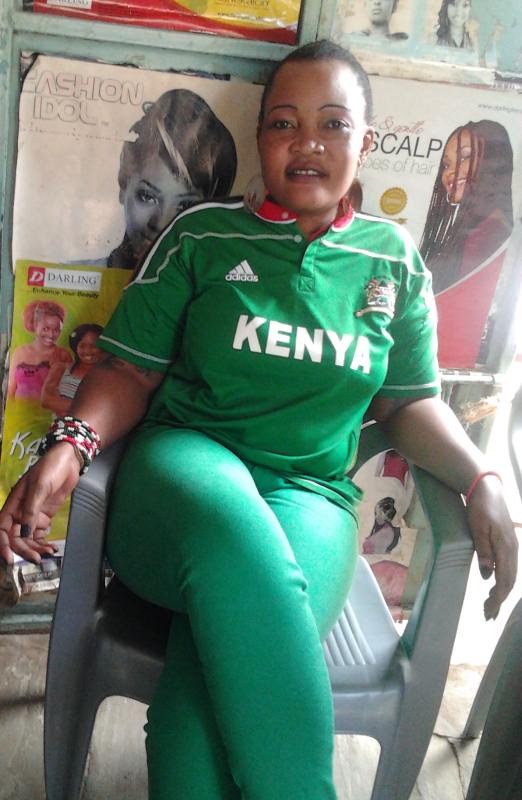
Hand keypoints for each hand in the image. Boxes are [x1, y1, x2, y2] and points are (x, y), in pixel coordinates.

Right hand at [0, 443, 80, 564]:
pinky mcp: (44, 516)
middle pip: (16, 537)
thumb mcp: (39, 488)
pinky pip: (39, 534)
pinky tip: (52, 548)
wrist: (68, 461)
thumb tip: (25, 534)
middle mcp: (20, 512)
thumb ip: (31, 511)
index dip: (3, 545)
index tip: (9, 559)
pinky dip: (44, 543)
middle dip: (24, 550)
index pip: (2, 529)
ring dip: (35, 548)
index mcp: (13, 504)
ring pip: (28, 538)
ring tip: (48, 554)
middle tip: (37, 559)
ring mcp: (32, 515)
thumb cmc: (50, 469)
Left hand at [466, 475, 518, 620]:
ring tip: (490, 605)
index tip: (488, 612)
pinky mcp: (509, 543)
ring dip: (501, 592)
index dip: (497, 599)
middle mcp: (513, 550)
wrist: (487, 489)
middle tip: (488, 615)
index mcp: (506, 548)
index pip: (504, 581)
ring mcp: (513, 546)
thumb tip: (486, 576)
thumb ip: (483, 551)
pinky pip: (509, 567)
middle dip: (499, 600)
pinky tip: (495, 585)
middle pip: (509, 582)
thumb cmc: (480, 507)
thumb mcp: (477, 529)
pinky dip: (503, 580)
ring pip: (511, 576)